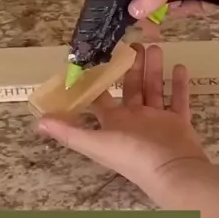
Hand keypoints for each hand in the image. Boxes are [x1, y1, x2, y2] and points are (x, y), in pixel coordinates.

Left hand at [37, 44, 208, 203]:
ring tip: (155, 47)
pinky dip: (178, 85)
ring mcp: (157, 121)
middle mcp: (134, 120)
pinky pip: (179, 100)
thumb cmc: (133, 156)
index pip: (102, 97)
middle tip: (134, 44)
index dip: (98, 80)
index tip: (98, 57)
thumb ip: (69, 132)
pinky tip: (180, 66)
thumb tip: (39, 122)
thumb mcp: (97, 143)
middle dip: (132, 67)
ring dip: (154, 70)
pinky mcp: (178, 123)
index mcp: (113, 124)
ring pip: (154, 89)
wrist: (173, 173)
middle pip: (131, 88)